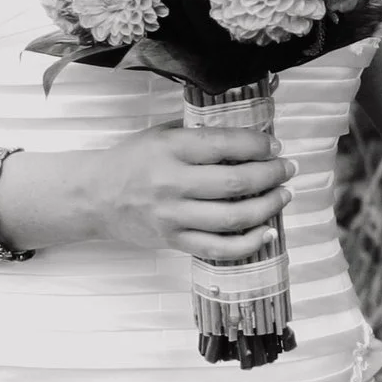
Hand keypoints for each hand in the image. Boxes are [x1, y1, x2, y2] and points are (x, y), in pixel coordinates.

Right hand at [83, 124, 297, 258]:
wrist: (93, 197)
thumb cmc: (131, 161)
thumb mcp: (161, 135)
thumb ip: (199, 134)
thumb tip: (247, 133)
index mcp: (171, 149)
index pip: (225, 144)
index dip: (258, 144)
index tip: (275, 145)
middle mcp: (173, 183)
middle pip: (236, 182)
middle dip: (271, 175)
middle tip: (288, 169)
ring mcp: (173, 217)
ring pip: (232, 217)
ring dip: (267, 206)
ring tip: (283, 195)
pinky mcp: (173, 242)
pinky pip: (218, 248)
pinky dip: (248, 243)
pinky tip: (267, 231)